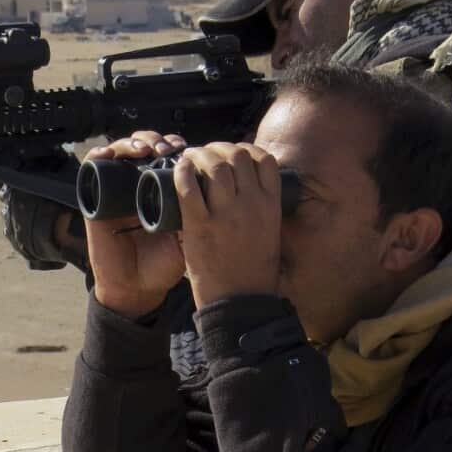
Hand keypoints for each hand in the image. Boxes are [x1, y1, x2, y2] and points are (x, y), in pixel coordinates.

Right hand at [84, 131, 187, 318]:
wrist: (136, 288)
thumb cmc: (163, 264)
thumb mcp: (189, 237)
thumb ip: (202, 217)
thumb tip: (219, 188)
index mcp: (162, 189)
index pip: (167, 155)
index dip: (174, 145)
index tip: (187, 148)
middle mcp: (139, 184)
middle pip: (145, 146)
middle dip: (156, 140)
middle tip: (166, 150)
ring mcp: (117, 189)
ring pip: (121, 151)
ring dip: (132, 143)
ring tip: (144, 150)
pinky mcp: (94, 199)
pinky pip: (92, 169)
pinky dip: (98, 156)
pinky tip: (109, 154)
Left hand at [174, 142, 281, 308]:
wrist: (240, 303)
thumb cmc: (255, 270)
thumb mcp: (271, 232)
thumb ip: (263, 208)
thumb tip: (250, 186)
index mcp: (271, 206)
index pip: (264, 160)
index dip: (246, 149)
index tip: (232, 153)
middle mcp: (251, 205)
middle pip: (237, 156)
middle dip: (220, 148)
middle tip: (207, 153)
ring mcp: (226, 215)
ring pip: (215, 165)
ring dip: (200, 154)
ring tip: (191, 158)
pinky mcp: (200, 227)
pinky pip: (189, 188)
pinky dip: (183, 171)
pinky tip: (180, 167)